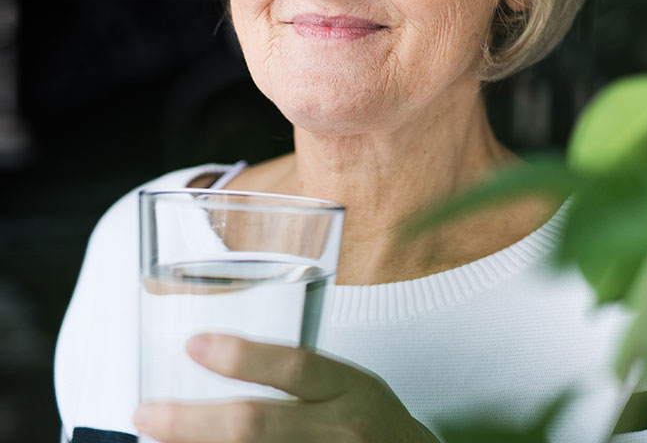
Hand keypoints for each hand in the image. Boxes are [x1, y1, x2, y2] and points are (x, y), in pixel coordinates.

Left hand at [133, 333, 438, 442]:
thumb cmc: (370, 425)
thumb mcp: (346, 387)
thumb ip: (296, 379)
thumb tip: (215, 362)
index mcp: (349, 390)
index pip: (296, 367)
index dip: (244, 356)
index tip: (195, 345)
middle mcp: (339, 431)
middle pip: (256, 425)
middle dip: (192, 422)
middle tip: (147, 415)